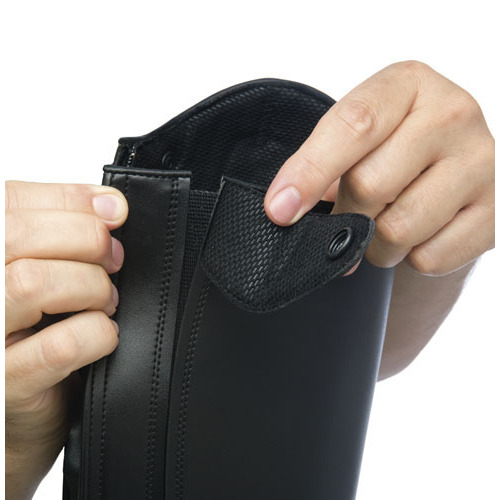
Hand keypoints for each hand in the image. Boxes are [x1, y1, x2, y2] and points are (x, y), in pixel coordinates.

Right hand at [5, 181, 127, 498]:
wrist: (19, 414)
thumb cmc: (32, 337)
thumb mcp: (42, 275)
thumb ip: (64, 235)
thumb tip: (108, 205)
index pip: (8, 202)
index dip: (69, 199)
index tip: (112, 210)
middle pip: (17, 236)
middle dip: (86, 239)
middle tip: (113, 259)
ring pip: (34, 283)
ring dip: (92, 287)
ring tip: (105, 301)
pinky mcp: (5, 385)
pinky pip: (59, 346)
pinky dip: (97, 333)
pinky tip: (103, 335)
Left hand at [264, 61, 493, 275]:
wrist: (451, 169)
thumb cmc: (394, 150)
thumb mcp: (360, 136)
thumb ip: (324, 162)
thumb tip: (285, 209)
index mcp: (409, 85)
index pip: (354, 125)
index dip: (310, 171)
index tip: (280, 209)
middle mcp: (453, 116)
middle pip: (371, 184)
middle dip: (347, 213)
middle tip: (351, 215)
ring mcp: (481, 164)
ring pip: (399, 229)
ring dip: (376, 243)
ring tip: (384, 224)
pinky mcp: (495, 214)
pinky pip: (429, 258)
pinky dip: (409, 258)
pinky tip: (417, 234)